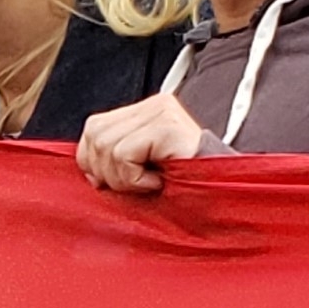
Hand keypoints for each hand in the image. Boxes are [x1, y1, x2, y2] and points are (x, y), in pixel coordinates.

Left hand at [77, 93, 204, 193]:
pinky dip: (135, 179)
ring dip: (123, 179)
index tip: (116, 181)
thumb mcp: (141, 171)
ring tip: (151, 183)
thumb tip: (86, 167)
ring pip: (106, 146)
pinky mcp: (168, 127)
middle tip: (137, 185)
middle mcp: (155, 105)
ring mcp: (163, 112)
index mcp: (146, 111)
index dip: (94, 161)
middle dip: (107, 172)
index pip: (94, 128)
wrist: (222, 202)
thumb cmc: (184, 191)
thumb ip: (113, 159)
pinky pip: (124, 154)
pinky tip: (159, 182)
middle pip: (95, 135)